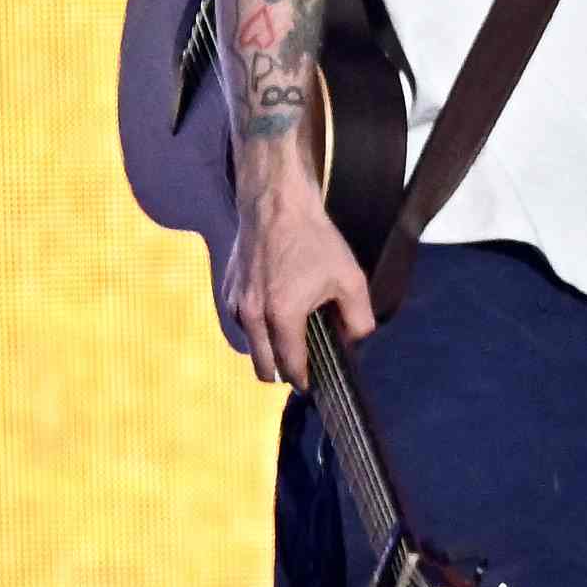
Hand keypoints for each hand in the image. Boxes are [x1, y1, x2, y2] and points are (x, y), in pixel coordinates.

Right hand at [225, 182, 374, 387]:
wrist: (275, 202)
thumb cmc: (314, 238)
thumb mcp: (350, 278)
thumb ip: (358, 319)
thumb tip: (354, 341)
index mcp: (282, 316)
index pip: (290, 368)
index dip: (305, 381)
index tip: (315, 384)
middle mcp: (252, 316)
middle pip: (263, 368)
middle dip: (284, 372)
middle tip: (305, 363)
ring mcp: (236, 303)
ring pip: (251, 346)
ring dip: (269, 349)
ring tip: (292, 331)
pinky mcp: (228, 290)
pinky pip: (242, 324)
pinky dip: (258, 327)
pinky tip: (276, 308)